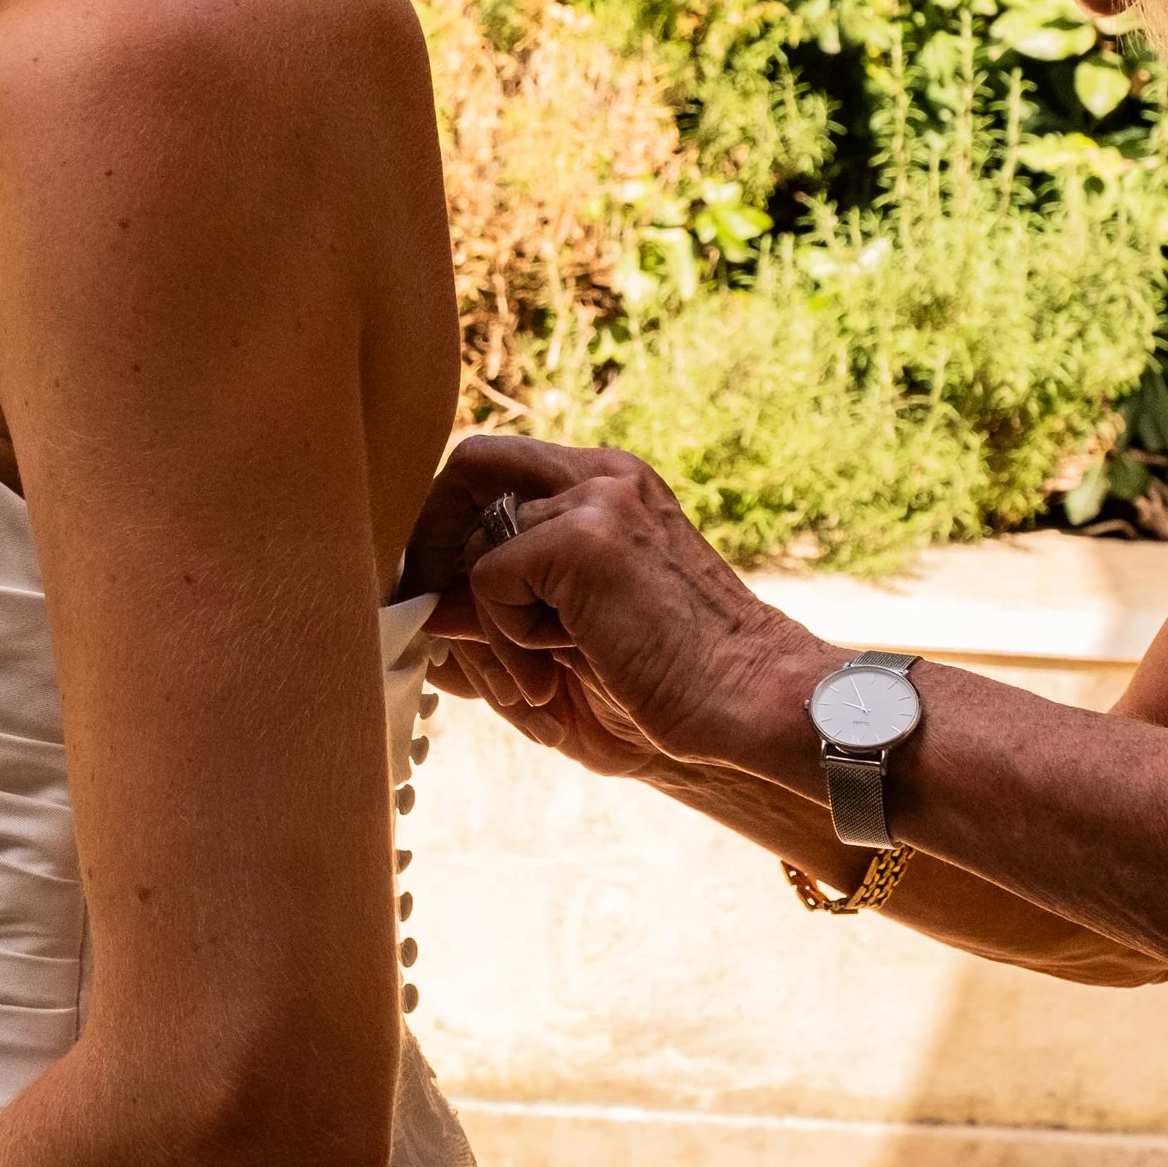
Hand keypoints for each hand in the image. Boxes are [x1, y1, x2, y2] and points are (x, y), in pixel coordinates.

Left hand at [418, 436, 824, 779]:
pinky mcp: (580, 539)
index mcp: (610, 487)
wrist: (752, 700)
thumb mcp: (571, 638)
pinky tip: (564, 670)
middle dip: (436, 542)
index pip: (496, 466)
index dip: (452, 522)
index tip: (439, 590)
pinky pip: (486, 584)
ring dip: (486, 630)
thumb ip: (496, 613)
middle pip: (470, 467)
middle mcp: (602, 476)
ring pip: (475, 548)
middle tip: (438, 618)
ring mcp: (594, 500)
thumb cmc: (670, 682)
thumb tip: (415, 610)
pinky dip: (507, 642)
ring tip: (542, 680)